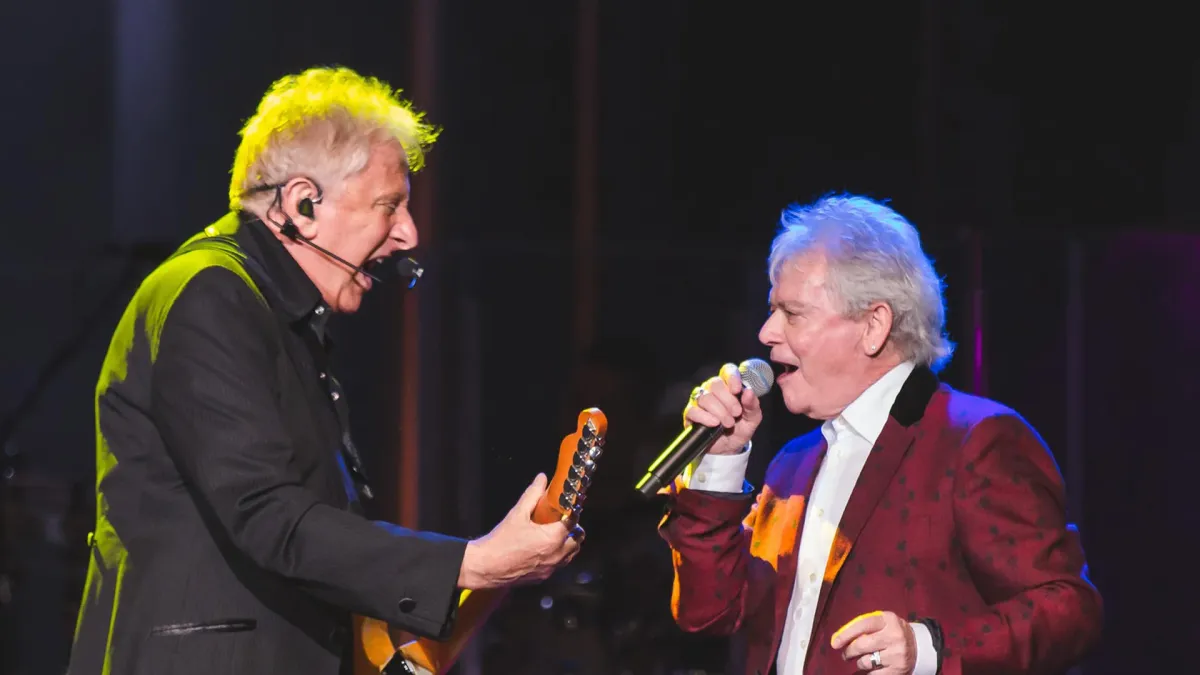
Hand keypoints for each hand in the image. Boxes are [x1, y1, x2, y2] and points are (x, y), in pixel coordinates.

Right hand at [457, 473, 581, 589]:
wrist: (486, 567)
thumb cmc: (501, 540)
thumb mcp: (517, 513)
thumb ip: (532, 494)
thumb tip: (541, 478)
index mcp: (553, 537)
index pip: (574, 520)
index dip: (572, 511)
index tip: (567, 506)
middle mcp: (557, 555)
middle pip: (577, 539)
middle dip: (572, 528)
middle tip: (560, 520)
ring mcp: (552, 568)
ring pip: (570, 554)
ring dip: (567, 543)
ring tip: (552, 534)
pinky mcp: (544, 577)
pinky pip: (559, 565)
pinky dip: (557, 556)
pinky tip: (542, 548)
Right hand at [682, 362, 762, 454]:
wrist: (729, 448)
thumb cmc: (740, 429)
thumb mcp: (752, 419)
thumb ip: (752, 405)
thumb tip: (749, 392)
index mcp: (728, 386)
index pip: (727, 371)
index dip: (732, 377)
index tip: (737, 390)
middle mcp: (712, 390)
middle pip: (715, 383)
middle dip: (728, 400)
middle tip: (736, 413)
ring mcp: (699, 401)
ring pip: (706, 397)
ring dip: (720, 412)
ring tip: (728, 423)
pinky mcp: (690, 414)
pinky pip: (693, 410)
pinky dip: (705, 417)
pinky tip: (714, 424)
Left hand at [831, 611, 916, 673]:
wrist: (918, 646)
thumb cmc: (892, 632)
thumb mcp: (882, 622)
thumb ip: (863, 626)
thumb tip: (838, 638)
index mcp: (888, 620)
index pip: (862, 624)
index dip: (846, 634)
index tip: (835, 643)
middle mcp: (894, 636)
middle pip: (862, 645)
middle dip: (849, 651)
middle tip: (845, 654)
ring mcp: (897, 654)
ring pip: (866, 661)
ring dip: (859, 662)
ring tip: (862, 659)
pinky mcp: (898, 670)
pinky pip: (873, 674)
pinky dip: (868, 672)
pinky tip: (871, 668)